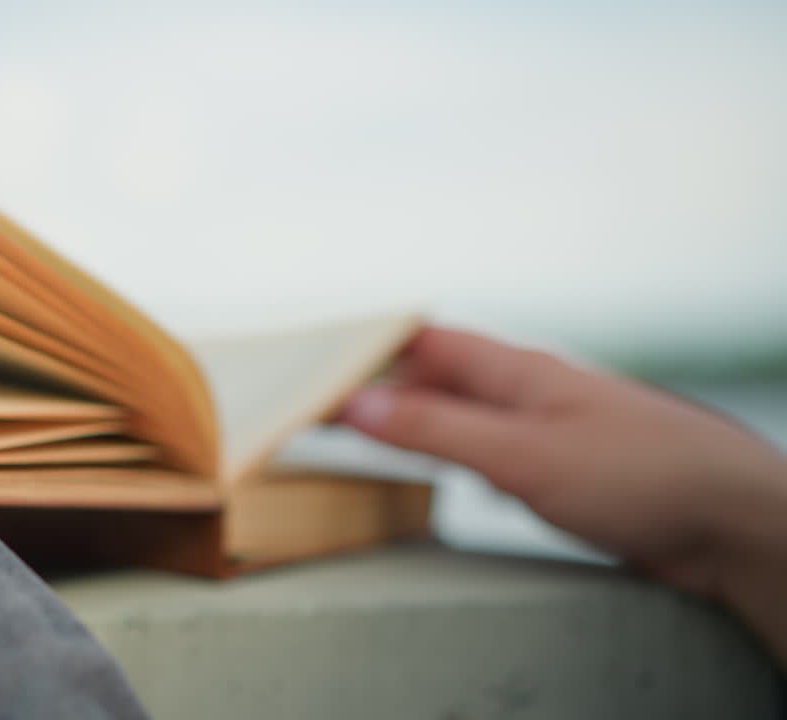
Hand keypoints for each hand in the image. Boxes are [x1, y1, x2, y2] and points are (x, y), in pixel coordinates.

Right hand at [340, 327, 786, 661]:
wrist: (733, 521)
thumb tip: (356, 405)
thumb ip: (435, 430)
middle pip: (444, 376)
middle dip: (389, 385)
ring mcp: (553, 430)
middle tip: (333, 407)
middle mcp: (533, 393)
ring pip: (470, 414)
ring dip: (423, 420)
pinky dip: (459, 455)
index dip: (373, 348)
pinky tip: (453, 473)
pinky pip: (497, 450)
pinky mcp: (570, 470)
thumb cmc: (641, 476)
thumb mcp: (518, 455)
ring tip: (375, 434)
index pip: (427, 342)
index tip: (320, 366)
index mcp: (519, 371)